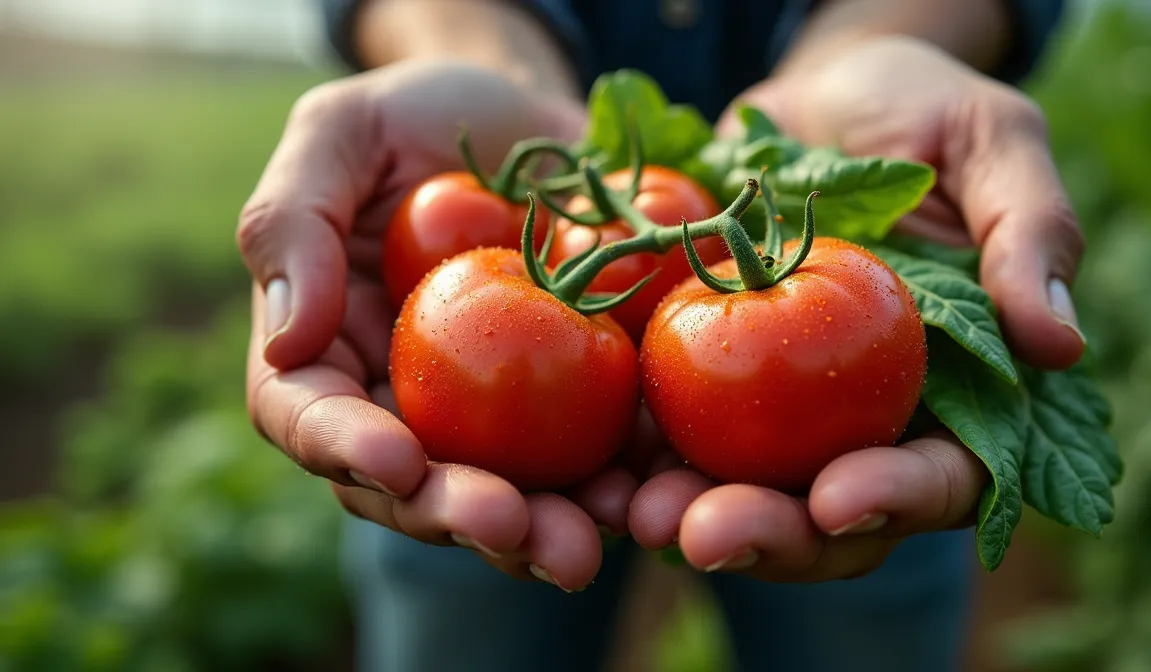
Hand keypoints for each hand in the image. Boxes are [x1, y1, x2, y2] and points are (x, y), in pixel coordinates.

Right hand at [238, 61, 625, 590]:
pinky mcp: (573, 407)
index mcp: (327, 348)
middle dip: (457, 514)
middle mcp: (401, 402)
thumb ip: (293, 221)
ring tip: (583, 545)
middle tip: (508, 525)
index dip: (348, 450)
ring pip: (504, 496)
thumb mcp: (342, 133)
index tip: (399, 459)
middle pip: (411, 485)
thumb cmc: (417, 116)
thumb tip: (286, 339)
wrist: (531, 121)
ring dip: (541, 531)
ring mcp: (489, 418)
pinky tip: (650, 497)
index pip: (312, 417)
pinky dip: (619, 487)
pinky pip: (594, 461)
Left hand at [626, 36, 1076, 581]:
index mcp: (954, 393)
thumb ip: (1030, 232)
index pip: (940, 475)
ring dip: (688, 515)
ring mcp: (777, 410)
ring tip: (638, 512)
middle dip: (771, 534)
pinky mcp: (702, 376)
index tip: (841, 500)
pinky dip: (631, 458)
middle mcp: (862, 421)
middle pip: (824, 514)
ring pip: (738, 492)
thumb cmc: (919, 109)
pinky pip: (666, 432)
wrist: (809, 93)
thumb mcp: (989, 142)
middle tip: (708, 533)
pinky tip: (594, 469)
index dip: (896, 499)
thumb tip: (1061, 342)